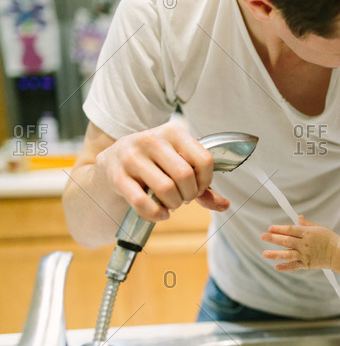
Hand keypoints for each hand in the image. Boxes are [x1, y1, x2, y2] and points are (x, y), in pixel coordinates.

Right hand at [95, 122, 229, 220]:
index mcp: (172, 131)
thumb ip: (202, 186)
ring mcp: (131, 156)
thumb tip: (225, 205)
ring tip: (171, 204)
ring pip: (166, 189)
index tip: (199, 189)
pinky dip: (156, 214)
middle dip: (189, 195)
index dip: (206, 181)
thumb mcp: (178, 166)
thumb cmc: (153, 166)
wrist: (109, 165)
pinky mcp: (116, 176)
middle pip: (185, 176)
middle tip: (183, 198)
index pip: (204, 160)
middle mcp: (151, 139)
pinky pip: (143, 202)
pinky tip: (160, 214)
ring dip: (173, 204)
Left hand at [261, 215, 339, 270]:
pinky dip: (285, 267)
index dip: (279, 229)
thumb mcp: (319, 228)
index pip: (290, 230)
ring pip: (287, 254)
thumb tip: (298, 217)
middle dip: (273, 238)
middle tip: (262, 236)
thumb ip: (306, 224)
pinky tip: (276, 267)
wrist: (339, 253)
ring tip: (264, 253)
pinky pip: (294, 266)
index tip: (270, 228)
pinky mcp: (306, 264)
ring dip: (275, 254)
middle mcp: (305, 244)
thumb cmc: (329, 239)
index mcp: (307, 233)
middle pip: (286, 241)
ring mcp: (305, 255)